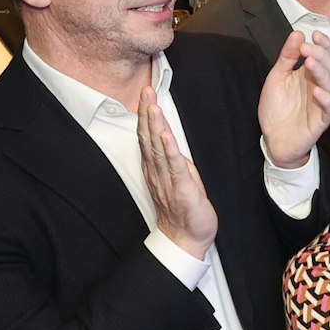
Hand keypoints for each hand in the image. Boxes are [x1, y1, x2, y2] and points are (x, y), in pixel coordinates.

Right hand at [138, 88, 217, 257]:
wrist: (185, 238)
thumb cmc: (183, 208)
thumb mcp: (179, 177)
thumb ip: (172, 159)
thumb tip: (170, 142)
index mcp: (157, 167)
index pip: (149, 136)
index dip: (146, 115)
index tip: (145, 94)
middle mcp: (158, 171)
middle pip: (149, 137)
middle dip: (147, 113)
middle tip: (144, 91)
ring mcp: (167, 179)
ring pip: (159, 148)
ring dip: (156, 126)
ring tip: (152, 106)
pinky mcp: (181, 188)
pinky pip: (174, 167)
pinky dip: (170, 150)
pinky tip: (166, 136)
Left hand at [259, 31, 329, 168]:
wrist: (273, 139)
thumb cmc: (277, 108)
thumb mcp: (277, 77)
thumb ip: (287, 57)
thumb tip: (298, 34)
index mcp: (310, 74)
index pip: (324, 55)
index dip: (323, 44)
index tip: (314, 35)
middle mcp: (319, 85)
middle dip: (320, 54)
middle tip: (307, 49)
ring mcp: (322, 102)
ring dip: (322, 72)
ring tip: (309, 63)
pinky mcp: (323, 119)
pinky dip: (326, 99)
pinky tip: (316, 92)